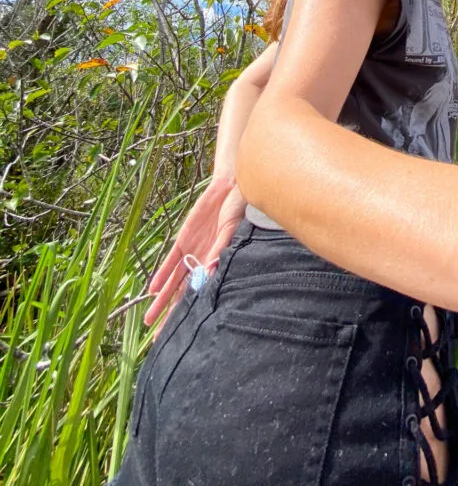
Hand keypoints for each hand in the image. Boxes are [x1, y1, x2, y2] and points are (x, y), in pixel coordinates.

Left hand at [144, 176, 245, 333]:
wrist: (229, 188)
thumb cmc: (238, 210)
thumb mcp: (231, 231)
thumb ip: (220, 250)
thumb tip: (211, 271)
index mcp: (216, 263)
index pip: (201, 294)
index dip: (191, 313)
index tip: (183, 333)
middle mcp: (202, 262)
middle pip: (184, 294)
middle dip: (171, 315)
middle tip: (158, 338)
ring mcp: (191, 252)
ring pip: (173, 282)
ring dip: (161, 300)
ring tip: (149, 319)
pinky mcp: (183, 240)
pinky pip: (170, 261)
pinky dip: (162, 275)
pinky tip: (153, 289)